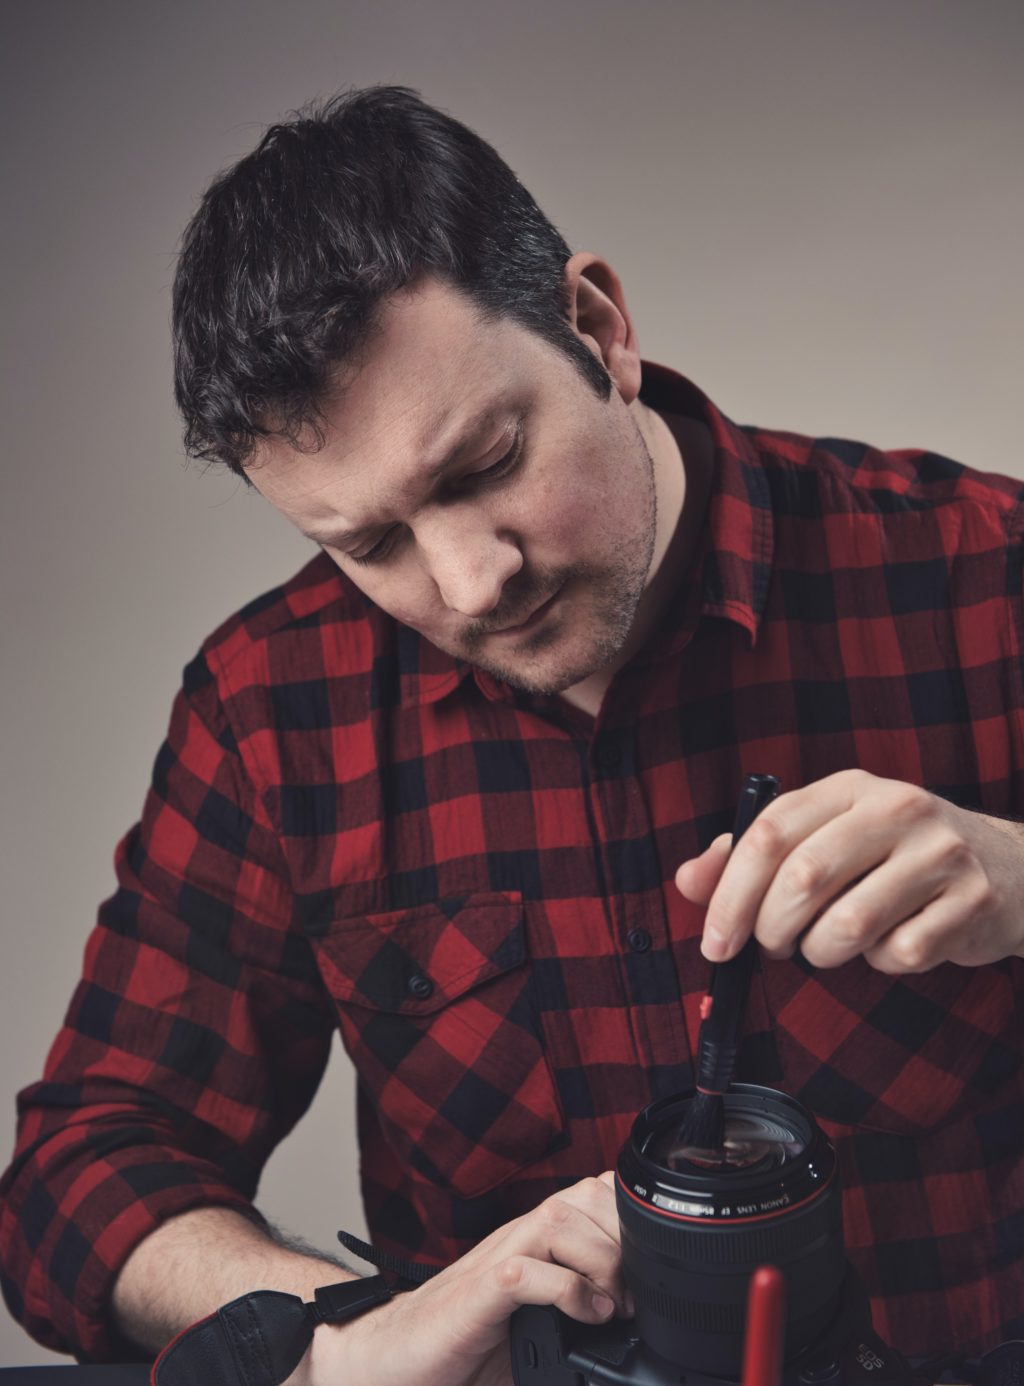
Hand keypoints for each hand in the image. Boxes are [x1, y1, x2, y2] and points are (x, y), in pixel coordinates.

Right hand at [304, 1172, 630, 1385]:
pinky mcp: (474, 1297)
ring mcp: (494, 1261)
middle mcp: (516, 1237)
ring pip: (558, 1220)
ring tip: (615, 1308)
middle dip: (624, 1238)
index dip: (630, 1217)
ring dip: (601, 1261)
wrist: (391, 1358)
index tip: (652, 1268)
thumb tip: (637, 1330)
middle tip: (637, 1297)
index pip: (593, 1192)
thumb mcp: (536, 1321)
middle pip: (583, 1196)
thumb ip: (576, 1309)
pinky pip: (524, 1272)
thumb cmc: (465, 1341)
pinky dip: (566, 1291)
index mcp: (534, 1238)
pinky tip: (586, 1318)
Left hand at [675, 769, 1023, 972]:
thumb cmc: (894, 856)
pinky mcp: (971, 901)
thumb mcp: (826, 837)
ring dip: (822, 952)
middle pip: (803, 879)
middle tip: (771, 947)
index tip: (714, 940)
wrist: (1010, 868)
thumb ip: (752, 856)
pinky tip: (892, 942)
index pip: (770, 832)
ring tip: (828, 945)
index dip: (729, 893)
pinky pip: (899, 954)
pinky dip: (881, 963)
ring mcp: (940, 854)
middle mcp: (897, 808)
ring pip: (848, 926)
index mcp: (850, 788)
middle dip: (771, 929)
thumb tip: (688, 881)